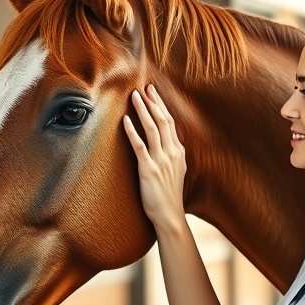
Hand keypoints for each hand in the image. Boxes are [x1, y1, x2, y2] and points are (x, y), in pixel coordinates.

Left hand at [123, 84, 186, 230]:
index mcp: (179, 152)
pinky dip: (132, 132)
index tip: (153, 92)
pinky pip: (140, 146)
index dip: (161, 106)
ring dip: (143, 110)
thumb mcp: (177, 172)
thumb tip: (169, 145)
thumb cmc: (170, 197)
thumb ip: (173, 156)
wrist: (170, 217)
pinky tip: (125, 120)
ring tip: (134, 96)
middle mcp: (172, 153)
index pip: (170, 122)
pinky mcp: (148, 170)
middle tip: (144, 87)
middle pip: (163, 121)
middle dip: (153, 102)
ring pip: (152, 129)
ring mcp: (161, 161)